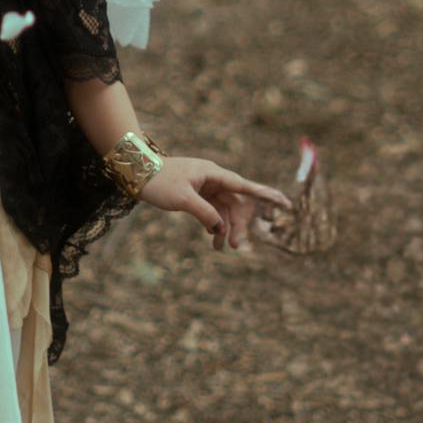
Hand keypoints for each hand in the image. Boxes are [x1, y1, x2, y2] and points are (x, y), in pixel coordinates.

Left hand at [133, 153, 296, 255]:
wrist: (137, 172)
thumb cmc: (159, 180)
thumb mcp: (182, 199)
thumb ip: (205, 213)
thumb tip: (221, 228)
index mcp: (213, 173)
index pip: (245, 186)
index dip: (266, 195)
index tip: (285, 202)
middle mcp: (213, 178)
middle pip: (236, 203)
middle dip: (238, 224)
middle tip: (235, 246)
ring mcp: (206, 186)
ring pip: (225, 209)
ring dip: (225, 228)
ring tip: (220, 249)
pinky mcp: (198, 193)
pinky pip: (213, 210)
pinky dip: (214, 224)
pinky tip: (212, 238)